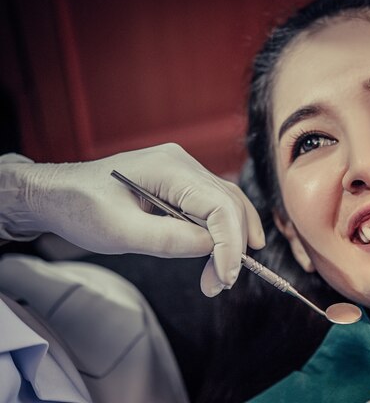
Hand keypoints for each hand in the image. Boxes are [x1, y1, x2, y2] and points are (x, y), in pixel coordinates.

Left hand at [4, 144, 264, 295]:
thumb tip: (211, 248)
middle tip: (220, 284)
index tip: (224, 278)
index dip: (228, 243)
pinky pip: (214, 206)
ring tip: (222, 275)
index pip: (218, 205)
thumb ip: (167, 239)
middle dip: (232, 246)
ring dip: (232, 240)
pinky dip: (224, 231)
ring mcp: (185, 172)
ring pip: (228, 204)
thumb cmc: (81, 208)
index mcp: (169, 168)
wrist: (58, 194)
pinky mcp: (182, 185)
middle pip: (230, 203)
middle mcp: (183, 163)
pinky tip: (229, 250)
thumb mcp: (119, 231)